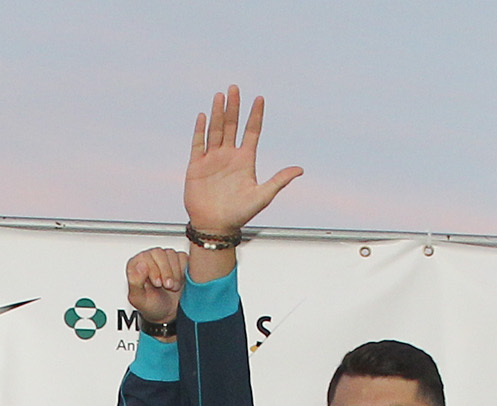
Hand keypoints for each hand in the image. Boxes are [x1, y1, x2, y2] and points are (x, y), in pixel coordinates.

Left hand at [125, 248, 186, 327]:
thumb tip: (140, 265)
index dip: (154, 270)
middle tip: (167, 286)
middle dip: (166, 272)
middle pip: (161, 253)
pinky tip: (178, 281)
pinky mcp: (178, 260)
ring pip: (172, 255)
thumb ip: (135, 282)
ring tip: (171, 286)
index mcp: (136, 264)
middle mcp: (150, 258)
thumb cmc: (151, 306)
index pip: (146, 256)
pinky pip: (183, 258)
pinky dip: (183, 271)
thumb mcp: (139, 299)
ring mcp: (164, 258)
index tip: (157, 284)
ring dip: (175, 273)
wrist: (167, 313)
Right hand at [185, 86, 302, 233]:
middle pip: (232, 125)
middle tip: (235, 88)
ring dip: (218, 113)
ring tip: (220, 96)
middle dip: (234, 107)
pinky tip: (203, 116)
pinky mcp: (196, 166)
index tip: (260, 98)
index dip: (256, 115)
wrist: (215, 227)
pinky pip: (198, 144)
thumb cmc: (240, 214)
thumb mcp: (263, 196)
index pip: (252, 131)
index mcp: (246, 160)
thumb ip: (279, 181)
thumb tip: (300, 169)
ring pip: (216, 130)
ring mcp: (212, 159)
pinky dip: (200, 130)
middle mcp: (229, 156)